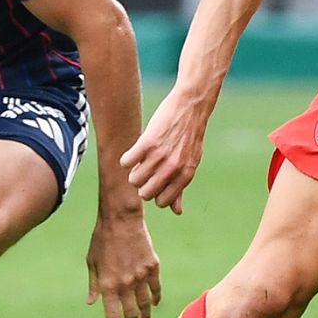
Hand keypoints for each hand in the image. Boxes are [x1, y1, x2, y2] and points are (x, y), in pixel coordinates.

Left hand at [87, 209, 160, 317]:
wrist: (121, 219)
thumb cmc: (102, 239)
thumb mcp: (92, 262)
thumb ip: (94, 285)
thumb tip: (92, 303)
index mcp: (107, 284)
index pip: (112, 315)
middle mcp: (125, 284)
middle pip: (131, 314)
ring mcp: (140, 276)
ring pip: (145, 305)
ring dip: (145, 317)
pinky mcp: (152, 267)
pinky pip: (156, 288)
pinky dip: (155, 298)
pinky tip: (153, 303)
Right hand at [120, 89, 208, 213]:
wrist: (191, 106)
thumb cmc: (189, 136)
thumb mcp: (190, 163)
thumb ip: (181, 187)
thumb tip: (177, 211)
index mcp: (185, 176)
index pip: (161, 202)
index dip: (155, 194)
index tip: (154, 182)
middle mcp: (172, 169)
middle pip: (145, 193)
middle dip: (142, 185)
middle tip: (144, 171)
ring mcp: (159, 156)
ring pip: (134, 179)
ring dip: (133, 172)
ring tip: (139, 161)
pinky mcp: (147, 143)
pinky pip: (126, 162)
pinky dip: (126, 159)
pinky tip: (133, 152)